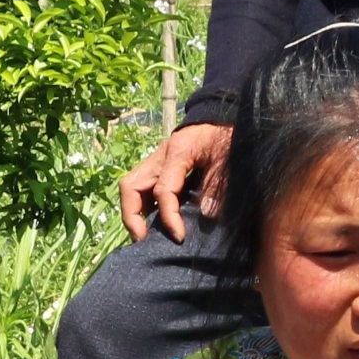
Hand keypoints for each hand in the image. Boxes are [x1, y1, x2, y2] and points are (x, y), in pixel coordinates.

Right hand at [119, 123, 233, 240]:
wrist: (221, 118)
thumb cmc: (225, 136)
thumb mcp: (227, 159)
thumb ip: (217, 186)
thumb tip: (207, 215)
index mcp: (177, 152)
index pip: (163, 190)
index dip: (169, 217)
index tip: (179, 237)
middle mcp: (159, 156)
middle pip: (131, 186)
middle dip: (133, 216)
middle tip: (143, 240)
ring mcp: (155, 161)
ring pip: (131, 186)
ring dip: (133, 212)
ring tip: (143, 236)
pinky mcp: (157, 167)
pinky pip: (141, 188)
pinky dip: (141, 206)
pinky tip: (151, 224)